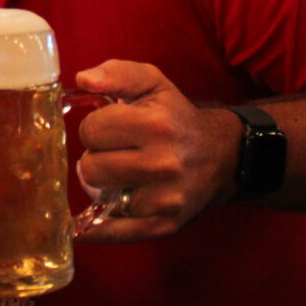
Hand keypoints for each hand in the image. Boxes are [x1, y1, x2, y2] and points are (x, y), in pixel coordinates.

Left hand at [73, 60, 242, 241]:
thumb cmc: (175, 116)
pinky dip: (97, 228)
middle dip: (96, 156)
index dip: (95, 128)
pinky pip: (115, 232)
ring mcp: (165, 199)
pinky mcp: (165, 225)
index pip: (91, 131)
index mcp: (157, 125)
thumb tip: (83, 79)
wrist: (222, 156)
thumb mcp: (152, 83)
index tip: (110, 128)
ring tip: (120, 173)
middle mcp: (163, 163)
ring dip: (102, 184)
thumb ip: (116, 73)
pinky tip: (84, 225)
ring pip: (99, 196)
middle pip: (91, 167)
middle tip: (114, 152)